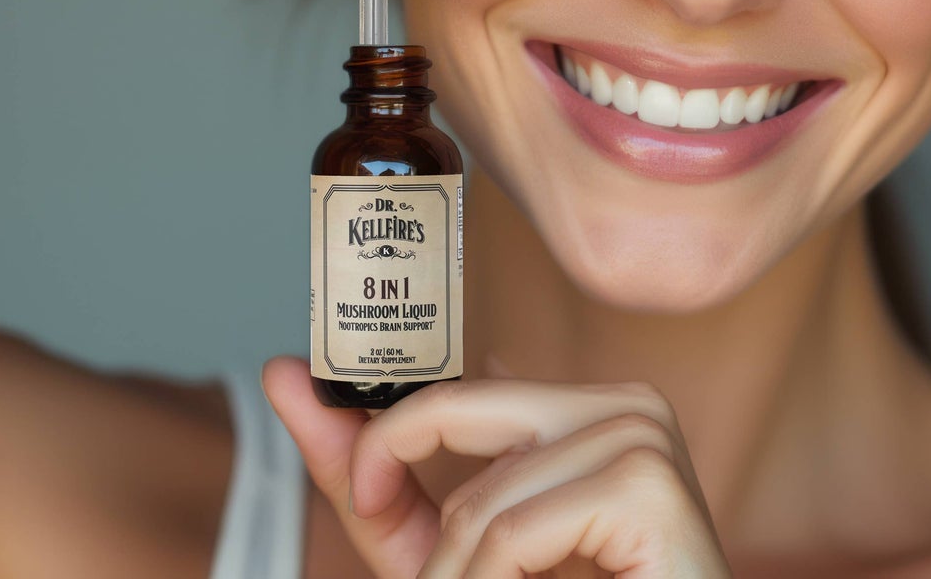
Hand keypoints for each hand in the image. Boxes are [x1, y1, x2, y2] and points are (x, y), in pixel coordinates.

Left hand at [263, 357, 733, 578]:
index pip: (453, 390)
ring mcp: (643, 437)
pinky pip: (514, 531)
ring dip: (460, 577)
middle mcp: (623, 404)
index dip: (385, 432)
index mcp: (584, 407)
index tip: (344, 467)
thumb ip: (373, 483)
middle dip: (420, 518)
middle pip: (453, 417)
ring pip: (481, 498)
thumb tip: (281, 372)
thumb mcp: (449, 554)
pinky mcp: (648, 486)